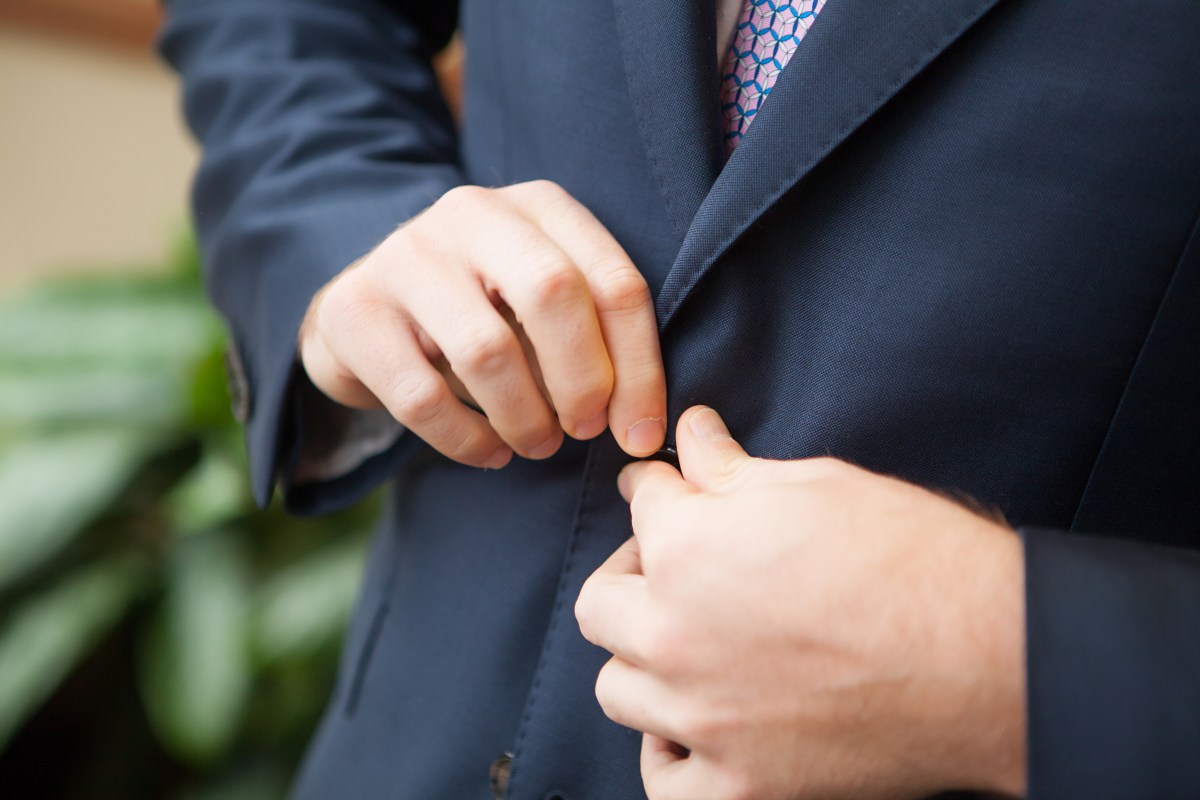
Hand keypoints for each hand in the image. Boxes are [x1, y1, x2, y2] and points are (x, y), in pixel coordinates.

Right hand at [299, 180, 666, 467]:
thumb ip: (595, 340)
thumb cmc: (481, 315)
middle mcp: (472, 213)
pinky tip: (488, 452)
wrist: (365, 311)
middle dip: (582, 381)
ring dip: (525, 418)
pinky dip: (467, 441)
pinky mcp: (354, 310)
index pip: (614, 281)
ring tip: (536, 443)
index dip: (639, 367)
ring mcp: (405, 255)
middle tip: (584, 430)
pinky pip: (423, 397)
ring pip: (487, 351)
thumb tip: (640, 425)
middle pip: (552, 294)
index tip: (640, 432)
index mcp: (539, 205)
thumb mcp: (541, 305)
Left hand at [576, 406, 1026, 799]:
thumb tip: (694, 436)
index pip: (640, 507)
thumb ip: (733, 469)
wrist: (992, 657)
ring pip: (618, 688)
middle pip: (601, 604)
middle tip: (674, 568)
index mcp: (686, 549)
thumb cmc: (914, 560)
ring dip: (642, 661)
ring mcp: (702, 717)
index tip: (670, 495)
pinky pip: (663, 780)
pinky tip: (694, 726)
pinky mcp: (742, 784)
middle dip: (632, 576)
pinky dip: (670, 752)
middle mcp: (674, 634)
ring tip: (688, 646)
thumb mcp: (817, 486)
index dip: (659, 493)